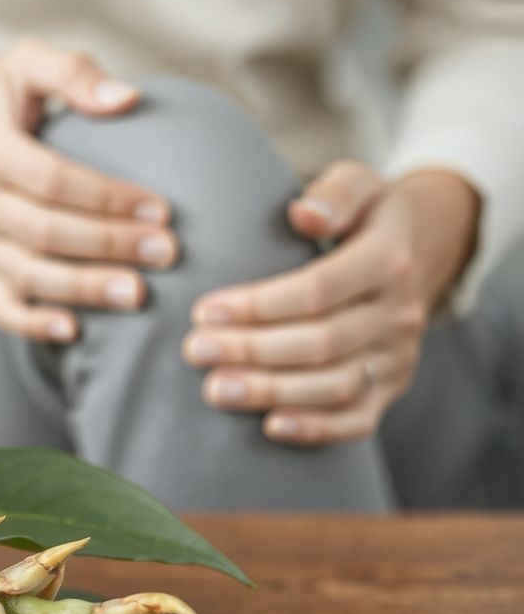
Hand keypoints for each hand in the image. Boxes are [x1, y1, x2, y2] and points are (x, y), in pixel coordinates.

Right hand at [0, 41, 174, 341]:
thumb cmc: (7, 96)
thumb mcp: (31, 62)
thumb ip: (75, 73)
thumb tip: (127, 99)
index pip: (50, 178)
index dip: (106, 197)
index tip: (161, 209)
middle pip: (44, 231)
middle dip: (108, 245)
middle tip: (166, 253)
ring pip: (27, 274)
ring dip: (83, 288)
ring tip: (137, 294)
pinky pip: (3, 309)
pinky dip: (35, 325)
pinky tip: (75, 330)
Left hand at [182, 162, 479, 444]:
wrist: (418, 252)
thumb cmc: (367, 216)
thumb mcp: (359, 184)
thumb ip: (334, 194)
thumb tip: (302, 213)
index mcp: (387, 260)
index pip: (318, 290)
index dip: (258, 305)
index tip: (203, 311)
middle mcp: (399, 313)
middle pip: (320, 342)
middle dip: (252, 350)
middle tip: (194, 350)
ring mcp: (397, 357)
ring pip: (334, 385)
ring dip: (271, 391)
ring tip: (214, 389)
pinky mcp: (391, 388)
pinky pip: (358, 420)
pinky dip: (316, 429)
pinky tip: (270, 426)